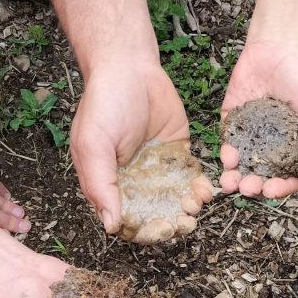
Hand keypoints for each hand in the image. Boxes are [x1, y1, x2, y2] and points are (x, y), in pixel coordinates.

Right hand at [70, 59, 195, 234]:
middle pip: (155, 213)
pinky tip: (204, 189)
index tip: (160, 229)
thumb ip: (101, 185)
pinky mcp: (179, 153)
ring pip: (176, 199)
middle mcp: (135, 181)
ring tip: (195, 203)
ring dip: (187, 207)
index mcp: (110, 185)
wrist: (129, 67)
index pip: (127, 219)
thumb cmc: (104, 104)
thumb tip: (110, 226)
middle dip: (171, 221)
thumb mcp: (93, 146)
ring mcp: (158, 168)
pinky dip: (199, 187)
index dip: (143, 230)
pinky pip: (191, 177)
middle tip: (184, 222)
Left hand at [219, 39, 297, 197]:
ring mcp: (251, 134)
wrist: (284, 45)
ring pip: (241, 164)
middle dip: (253, 186)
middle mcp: (273, 146)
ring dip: (235, 176)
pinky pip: (227, 141)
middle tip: (248, 188)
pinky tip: (227, 156)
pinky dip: (225, 152)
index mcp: (297, 148)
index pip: (288, 177)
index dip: (280, 188)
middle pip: (261, 175)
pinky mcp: (232, 120)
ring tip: (231, 182)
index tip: (272, 191)